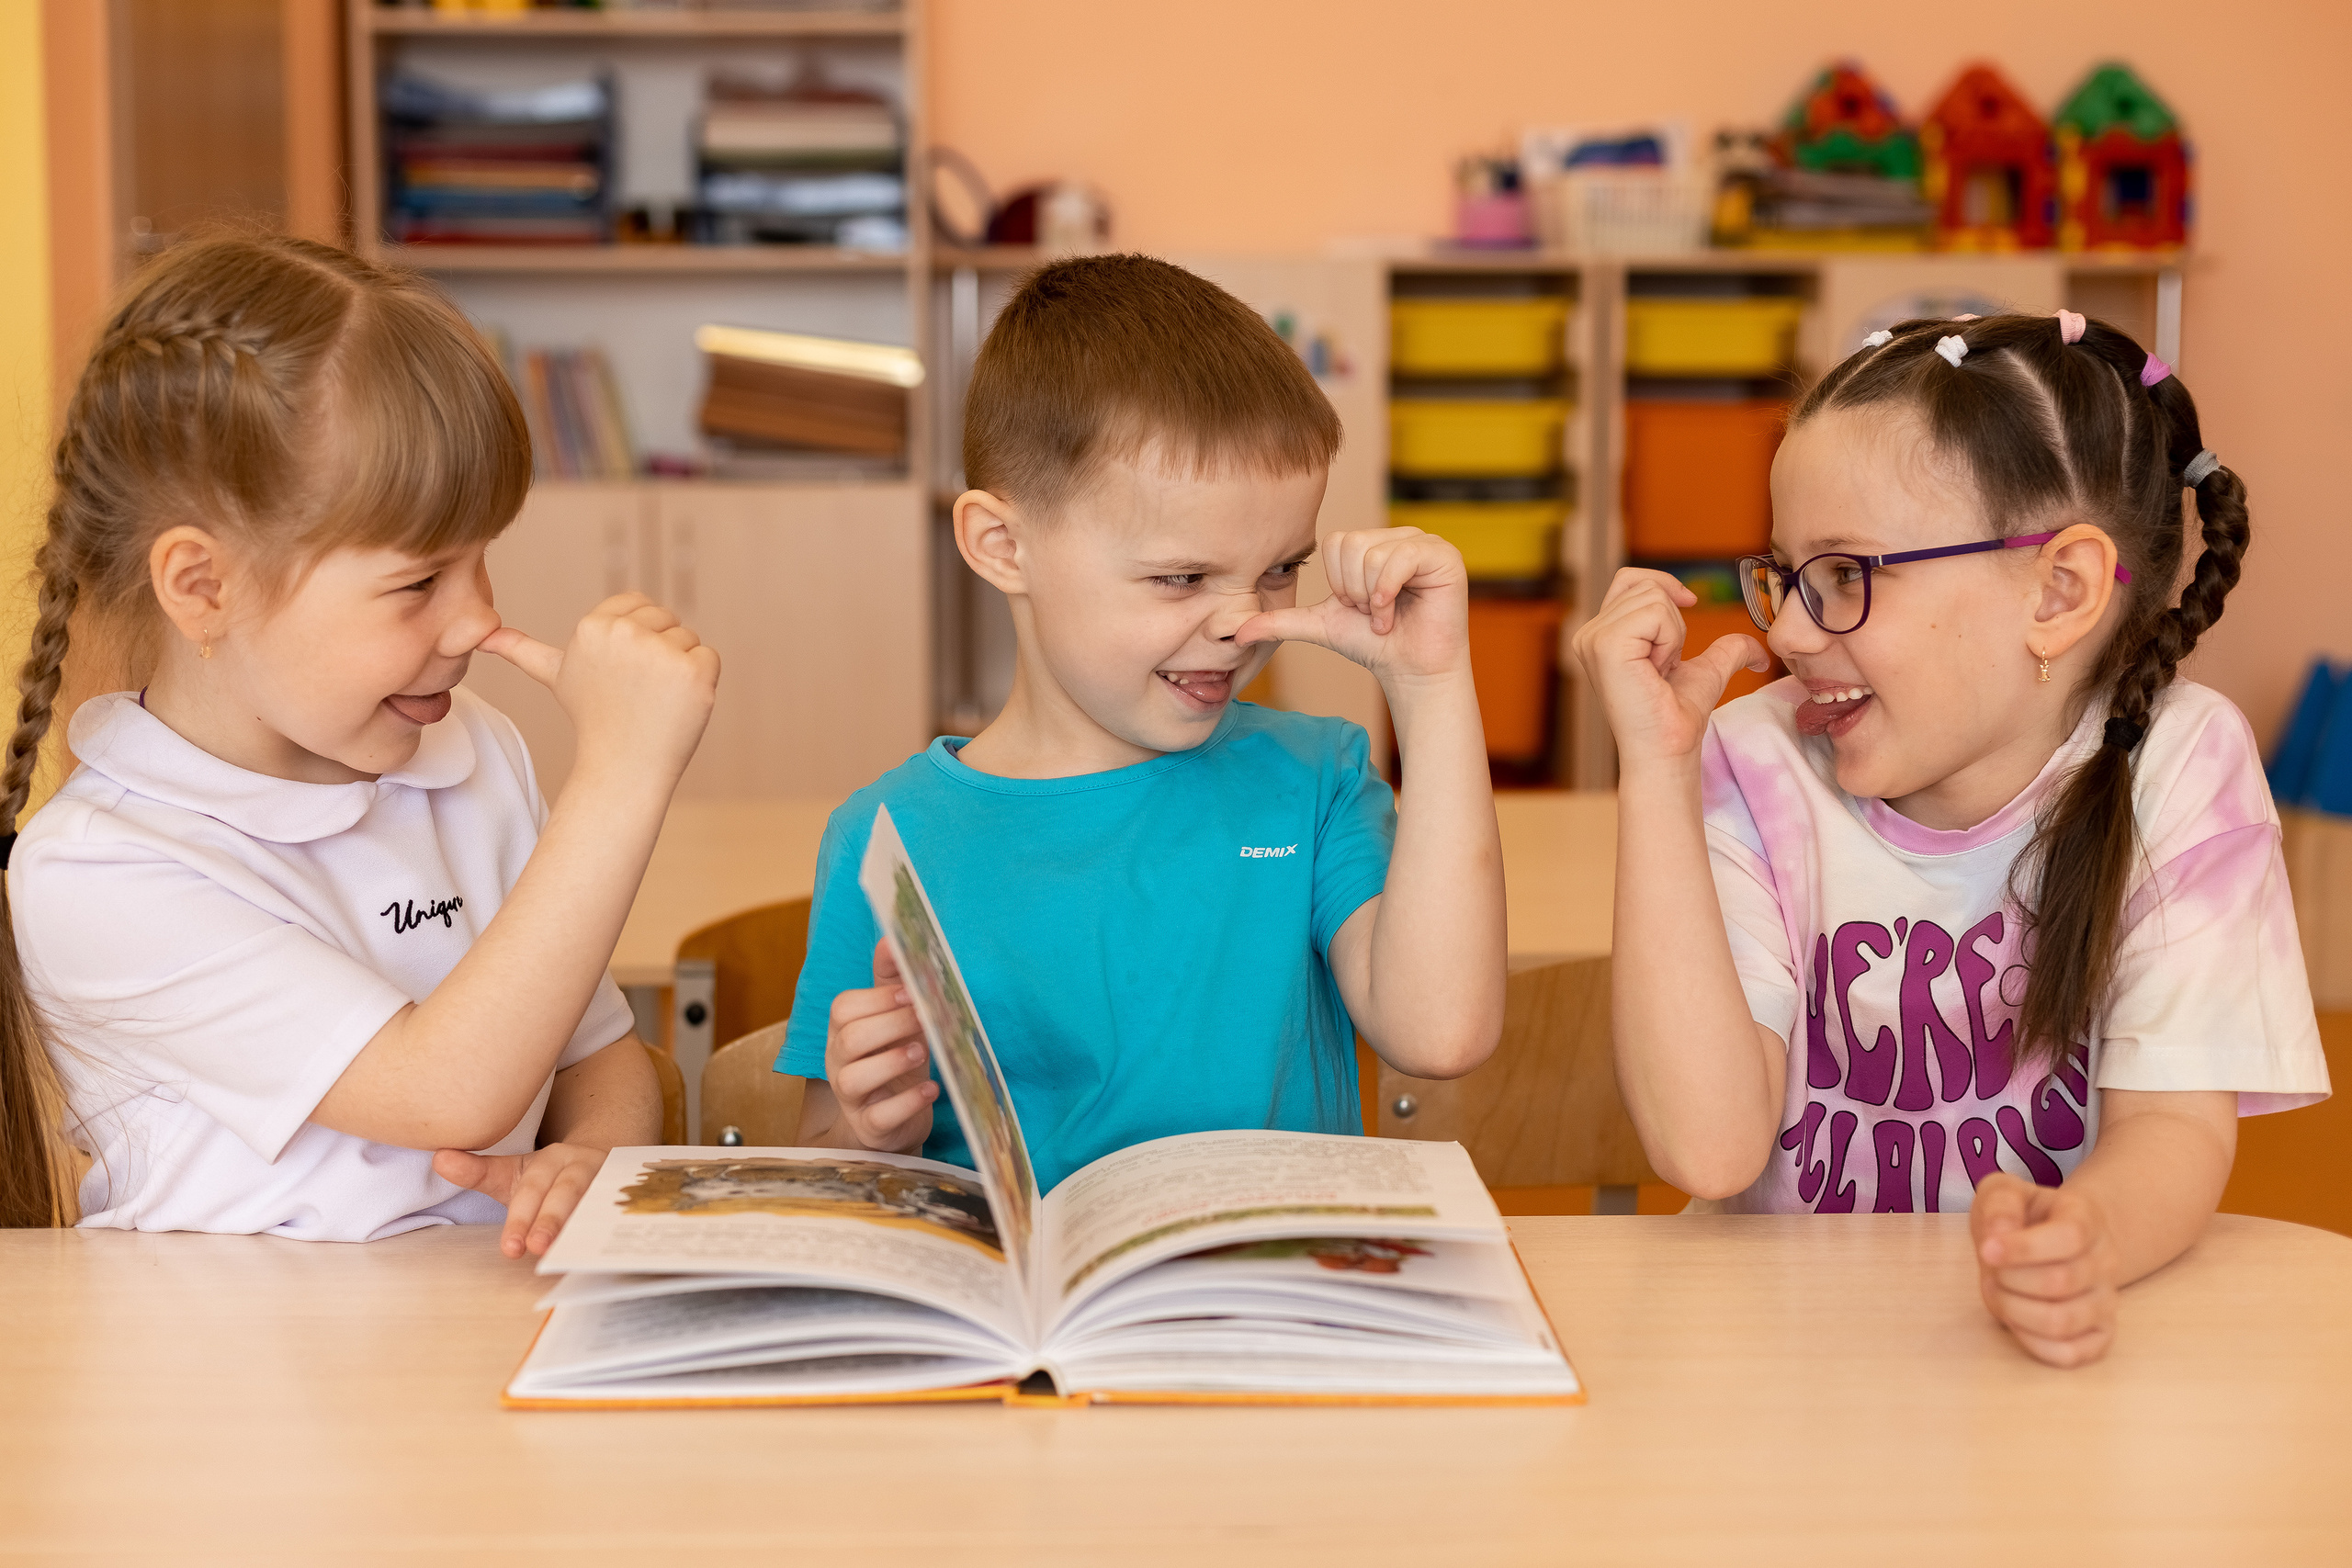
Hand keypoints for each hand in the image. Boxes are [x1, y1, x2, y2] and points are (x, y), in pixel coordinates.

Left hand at [433, 1142, 607, 1259]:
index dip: (521, 1218)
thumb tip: (438, 1158)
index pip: (533, 1189)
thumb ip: (476, 1171)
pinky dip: (610, 1232)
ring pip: (595, 1202)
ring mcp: (607, 1181)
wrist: (599, 1159)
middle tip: (533, 1249)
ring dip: (580, 1228)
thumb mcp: (510, 1174)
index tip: (511, 1249)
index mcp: (551, 1160)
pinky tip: (600, 1251)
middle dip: (548, 1222)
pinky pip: (618, 1213)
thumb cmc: (547, 1178)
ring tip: (562, 1253)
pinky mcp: (623, 1198)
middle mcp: (581, 1166)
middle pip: (565, 1193)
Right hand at [481, 592, 719, 781]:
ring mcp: (661, 653)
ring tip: (653, 700)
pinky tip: (676, 705)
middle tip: (637, 690)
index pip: (638, 604)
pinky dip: (701, 682)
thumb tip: (483, 636)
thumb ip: (523, 651)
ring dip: (678, 669)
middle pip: (666, 619)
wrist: (622, 768)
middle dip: (658, 651)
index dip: (637, 637)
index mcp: (593, 625)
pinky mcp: (694, 673)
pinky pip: (709, 658)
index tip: (622, 672)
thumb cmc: (594, 719)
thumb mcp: (557, 676)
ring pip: (688, 639)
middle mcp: (625, 632)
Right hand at [822, 939, 937, 1153]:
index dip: (877, 999)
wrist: (893, 1121)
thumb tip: (892, 938)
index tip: (911, 993)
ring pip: (853, 1078)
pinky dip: (907, 1102)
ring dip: (891, 1062)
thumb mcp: (895, 1019)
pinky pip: (879, 1117)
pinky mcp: (871, 1128)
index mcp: (843, 1031)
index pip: (843, 1008)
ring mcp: (852, 1098)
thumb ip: (892, 981)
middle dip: (889, 1025)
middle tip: (925, 1019)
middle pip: (848, 1039)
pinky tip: (931, 1090)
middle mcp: (840, 1063)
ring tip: (922, 1053)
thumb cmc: (894, 1060)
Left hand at [1236, 528, 1470, 687]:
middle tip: (1373, 612)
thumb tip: (1234, 633)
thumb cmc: (1372, 645)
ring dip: (1372, 598)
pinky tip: (1395, 614)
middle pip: (1352, 546)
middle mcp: (1398, 535)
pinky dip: (1388, 595)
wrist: (1409, 671)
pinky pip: (1399, 559)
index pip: (1335, 543)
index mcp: (1372, 542)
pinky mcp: (1443, 555)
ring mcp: (1424, 542)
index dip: (1338, 583)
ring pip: (1372, 555)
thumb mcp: (1319, 626)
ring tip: (1386, 614)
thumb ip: (1280, 622)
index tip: (1356, 607)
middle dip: (1354, 591)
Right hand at [1569, 568, 1765, 767]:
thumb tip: (1759, 654)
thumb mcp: (1706, 671)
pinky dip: (1669, 639)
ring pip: (1652, 597)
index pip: (1628, 579)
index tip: (1691, 603)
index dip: (1662, 583)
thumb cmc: (1677, 716)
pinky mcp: (1606, 645)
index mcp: (1601, 636)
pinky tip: (1657, 670)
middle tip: (1665, 665)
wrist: (1669, 748)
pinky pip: (1654, 613)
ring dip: (1672, 633)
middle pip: (1645, 584)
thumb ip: (1726, 650)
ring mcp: (1593, 639)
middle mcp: (1588, 634)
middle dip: (1672, 621)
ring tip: (1659, 670)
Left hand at [1969, 1172, 2119, 1366]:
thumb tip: (1998, 1236)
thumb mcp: (2004, 1193)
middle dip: (2009, 1279)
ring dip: (2015, 1310)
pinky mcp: (2101, 1334)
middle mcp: (2106, 1260)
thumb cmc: (2025, 1216)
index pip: (2069, 1237)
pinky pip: (2071, 1354)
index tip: (1986, 1248)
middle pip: (2060, 1282)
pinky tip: (2016, 1319)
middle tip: (1993, 1271)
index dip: (2023, 1248)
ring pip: (2063, 1321)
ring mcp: (2107, 1300)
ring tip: (2000, 1293)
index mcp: (2087, 1218)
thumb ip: (2000, 1205)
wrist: (2056, 1239)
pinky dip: (2032, 1341)